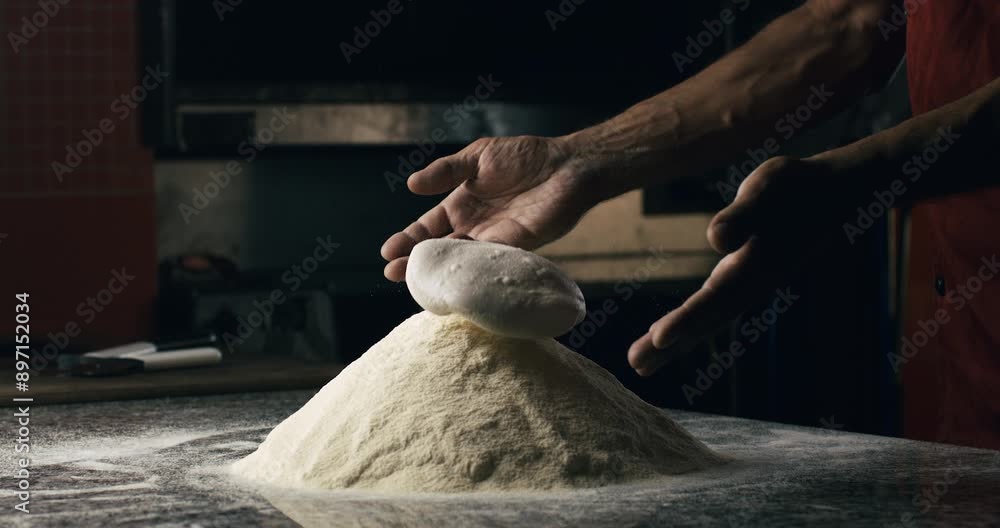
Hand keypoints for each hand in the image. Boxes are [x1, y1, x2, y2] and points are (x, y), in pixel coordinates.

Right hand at [381, 136, 603, 280]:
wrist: (567, 165)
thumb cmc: (525, 157)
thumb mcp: (478, 156)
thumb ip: (447, 170)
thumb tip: (411, 184)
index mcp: (461, 204)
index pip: (428, 227)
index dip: (408, 239)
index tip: (387, 251)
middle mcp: (475, 226)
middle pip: (440, 249)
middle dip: (416, 261)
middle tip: (393, 273)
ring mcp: (495, 239)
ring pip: (462, 261)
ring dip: (441, 272)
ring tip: (417, 282)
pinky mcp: (518, 247)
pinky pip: (491, 261)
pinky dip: (474, 271)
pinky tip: (455, 279)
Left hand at [628, 156, 840, 375]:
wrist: (839, 194)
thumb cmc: (800, 186)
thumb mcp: (770, 186)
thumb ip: (743, 214)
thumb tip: (715, 239)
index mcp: (755, 265)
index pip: (714, 298)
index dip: (686, 318)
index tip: (657, 339)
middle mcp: (752, 283)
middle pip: (706, 319)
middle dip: (671, 343)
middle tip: (636, 365)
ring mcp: (751, 285)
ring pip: (708, 320)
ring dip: (676, 342)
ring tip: (641, 364)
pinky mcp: (748, 280)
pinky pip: (713, 311)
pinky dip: (690, 327)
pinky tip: (669, 340)